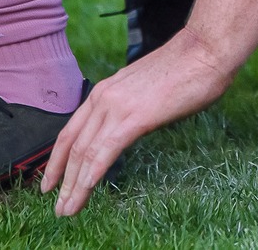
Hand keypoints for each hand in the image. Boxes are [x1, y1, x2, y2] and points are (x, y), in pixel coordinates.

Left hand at [43, 27, 237, 214]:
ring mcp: (118, 106)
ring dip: (74, 185)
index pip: (72, 130)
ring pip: (85, 152)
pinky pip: (107, 149)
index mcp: (106, 90)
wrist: (206, 49)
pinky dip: (93, 171)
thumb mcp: (147, 89)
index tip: (52, 181)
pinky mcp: (136, 116)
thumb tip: (131, 127)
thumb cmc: (187, 68)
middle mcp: (104, 97)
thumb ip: (132, 108)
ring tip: (68, 208)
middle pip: (72, 145)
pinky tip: (86, 188)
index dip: (57, 159)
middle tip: (58, 206)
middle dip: (61, 178)